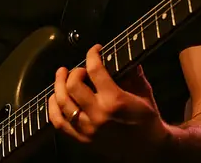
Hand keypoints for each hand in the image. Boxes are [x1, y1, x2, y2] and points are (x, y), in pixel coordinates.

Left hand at [48, 44, 169, 161]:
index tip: (95, 50)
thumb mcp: (144, 93)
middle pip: (73, 85)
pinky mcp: (82, 139)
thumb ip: (133, 73)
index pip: (95, 70)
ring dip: (58, 85)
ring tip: (61, 76)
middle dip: (74, 72)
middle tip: (78, 69)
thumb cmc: (147, 119)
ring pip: (62, 102)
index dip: (92, 54)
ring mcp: (87, 129)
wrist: (148, 149)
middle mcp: (98, 114)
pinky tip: (54, 98)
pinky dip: (52, 108)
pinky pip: (58, 122)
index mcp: (114, 100)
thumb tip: (124, 55)